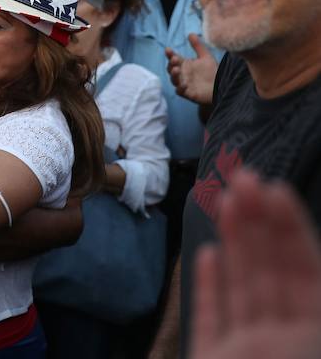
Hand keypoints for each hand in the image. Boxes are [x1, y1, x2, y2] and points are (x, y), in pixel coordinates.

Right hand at [165, 34, 217, 104]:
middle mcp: (182, 74)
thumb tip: (190, 33)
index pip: (173, 58)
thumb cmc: (211, 72)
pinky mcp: (188, 93)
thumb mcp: (205, 57)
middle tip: (174, 59)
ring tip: (176, 70)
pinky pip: (180, 91)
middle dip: (171, 64)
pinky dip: (180, 88)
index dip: (170, 54)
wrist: (221, 86)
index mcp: (184, 65)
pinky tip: (183, 85)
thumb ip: (197, 46)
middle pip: (171, 68)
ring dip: (174, 75)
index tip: (168, 50)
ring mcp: (183, 83)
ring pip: (174, 80)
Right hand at [189, 171, 320, 358]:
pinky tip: (207, 254)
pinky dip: (208, 287)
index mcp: (312, 335)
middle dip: (258, 222)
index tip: (274, 188)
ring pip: (241, 287)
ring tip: (225, 200)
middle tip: (244, 177)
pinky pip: (210, 318)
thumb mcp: (316, 337)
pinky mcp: (211, 357)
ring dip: (234, 241)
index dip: (290, 228)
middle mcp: (281, 339)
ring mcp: (245, 349)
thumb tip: (318, 260)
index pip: (304, 271)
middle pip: (270, 272)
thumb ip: (312, 289)